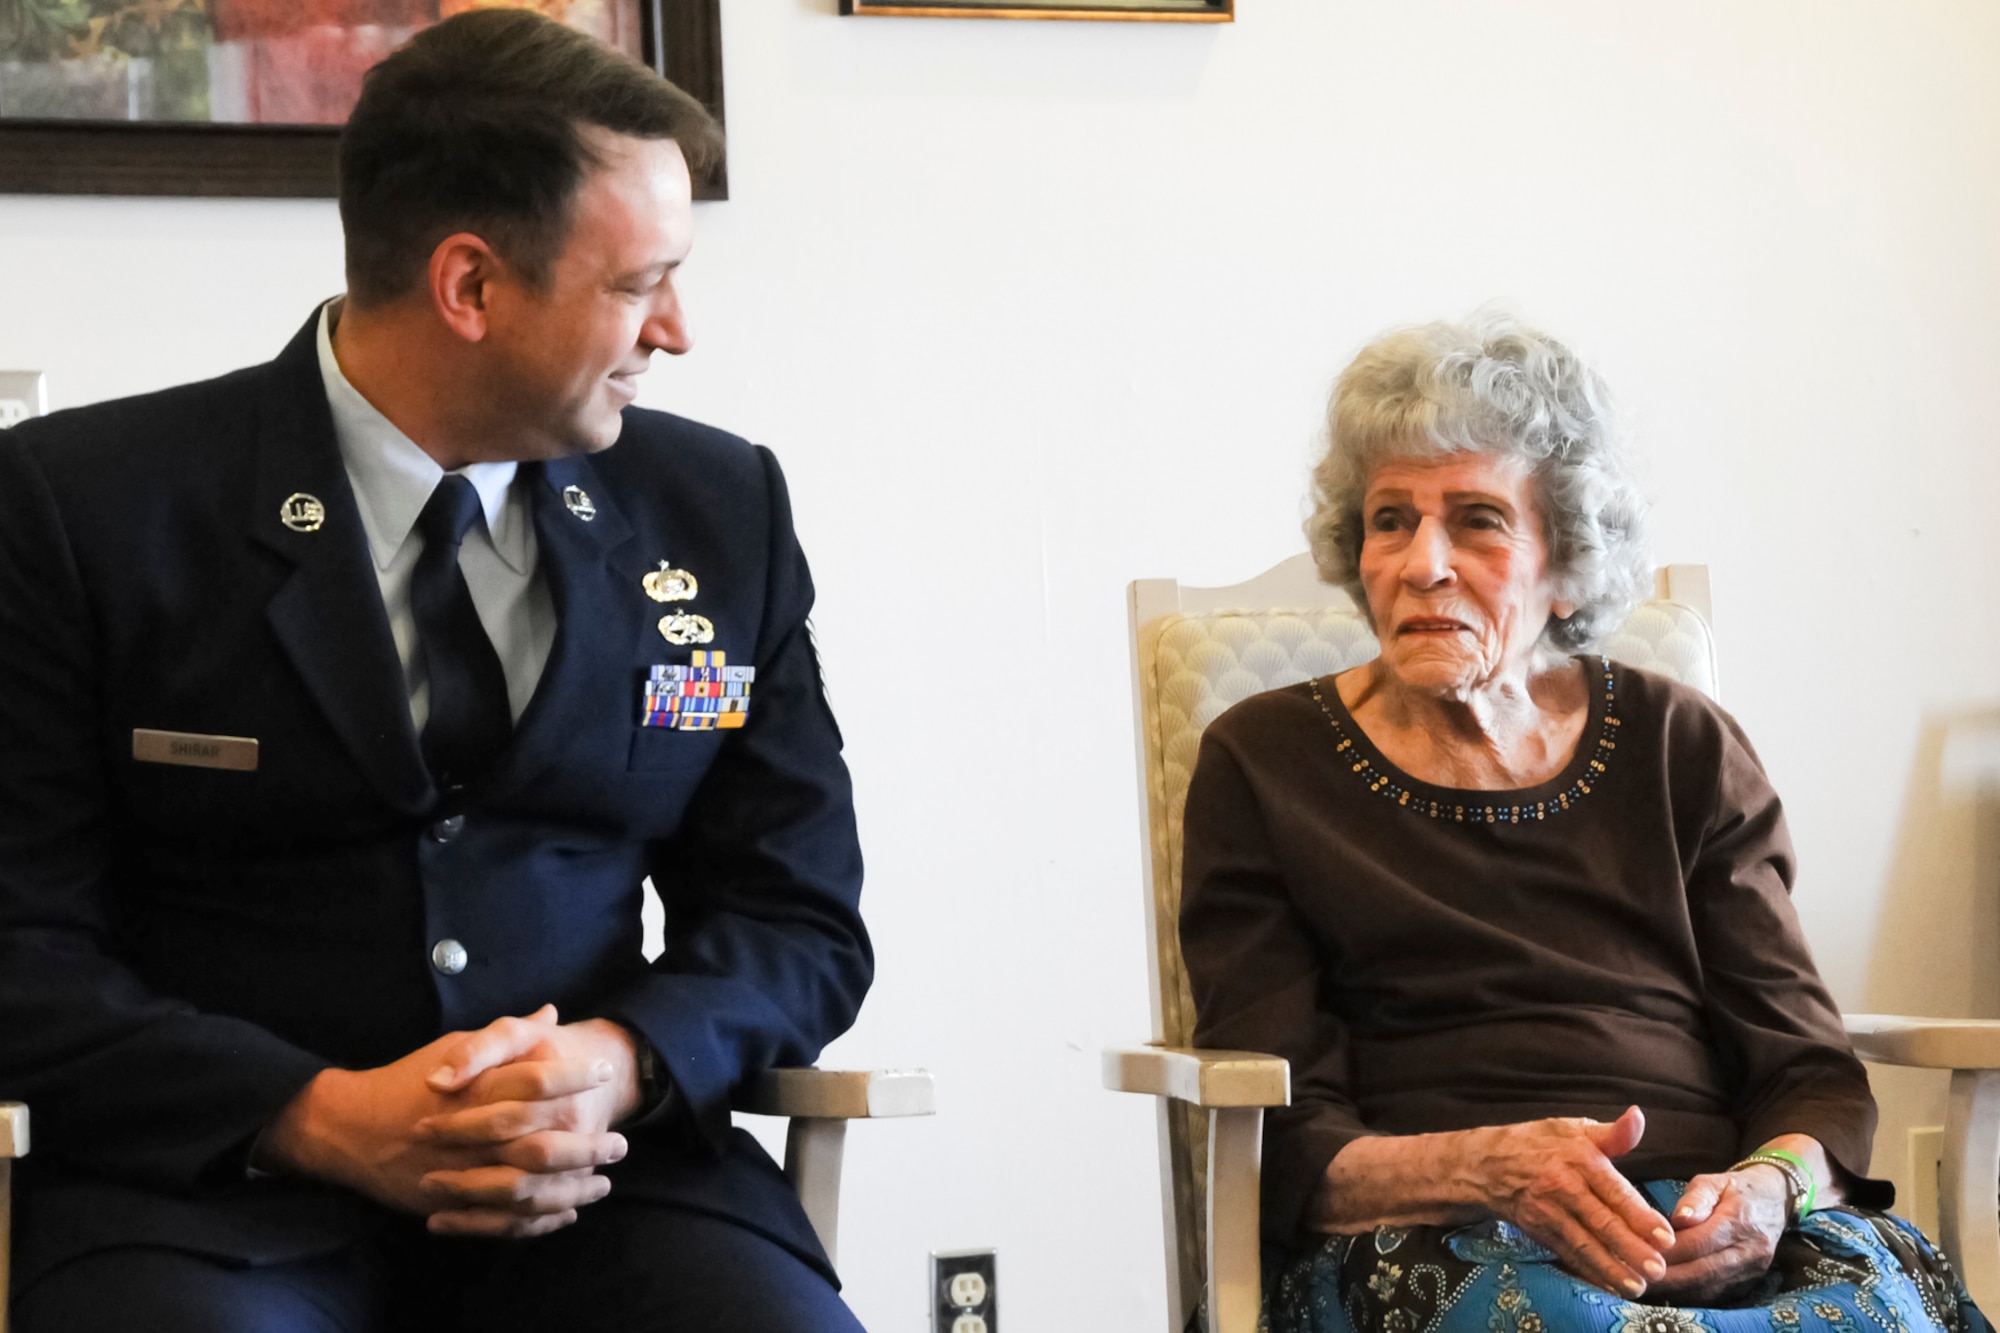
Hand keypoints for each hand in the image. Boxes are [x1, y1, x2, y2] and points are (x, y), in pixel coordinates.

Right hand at [258, 1006, 628, 1236]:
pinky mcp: (451, 1202)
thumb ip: (507, 1035)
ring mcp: (460, 1171)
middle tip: (622, 1143)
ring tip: (605, 1182)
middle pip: (540, 1142)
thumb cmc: (409, 1080)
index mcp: (473, 1088)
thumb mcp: (456, 1044)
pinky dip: (539, 1220)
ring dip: (571, 1188)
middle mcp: (470, 1131)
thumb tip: (551, 1014)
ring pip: (528, 1187)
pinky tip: (567, 1213)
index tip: (603, 1074)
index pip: (533, 1080)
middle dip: (587, 1145)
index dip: (573, 1077)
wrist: (351, 1128)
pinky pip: (503, 1219)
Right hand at [1466, 1106, 1674, 1297]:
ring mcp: (1548, 1211)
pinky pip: (1567, 1254)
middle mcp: (1563, 1186)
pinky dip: (1588, 1272)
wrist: (1486, 1162)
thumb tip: (1638, 1116)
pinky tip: (1609, 1287)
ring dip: (1610, 1267)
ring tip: (1636, 1286)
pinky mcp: (1538, 1231)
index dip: (1639, 1215)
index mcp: (1579, 1158)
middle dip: (1630, 1248)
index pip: (1614, 1190)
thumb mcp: (1574, 1128)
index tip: (1665, 1237)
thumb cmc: (1539, 1143)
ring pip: (1583, 1243)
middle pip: (1600, 1221)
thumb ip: (1613, 1133)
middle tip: (1658, 1270)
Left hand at [1651, 1166, 1787, 1301]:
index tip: (1638, 1255)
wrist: (1776, 1200)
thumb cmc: (1736, 1188)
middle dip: (1667, 1278)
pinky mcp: (1750, 1282)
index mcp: (1739, 1221)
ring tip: (1645, 1288)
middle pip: (1704, 1271)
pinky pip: (1717, 1294)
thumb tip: (1679, 1218)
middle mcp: (1749, 1251)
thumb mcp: (1714, 1181)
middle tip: (1635, 1279)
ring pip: (1710, 1287)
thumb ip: (1695, 1199)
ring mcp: (1752, 1270)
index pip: (1699, 1243)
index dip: (1668, 1252)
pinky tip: (1667, 1293)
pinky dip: (1691, 1295)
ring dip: (1676, 1291)